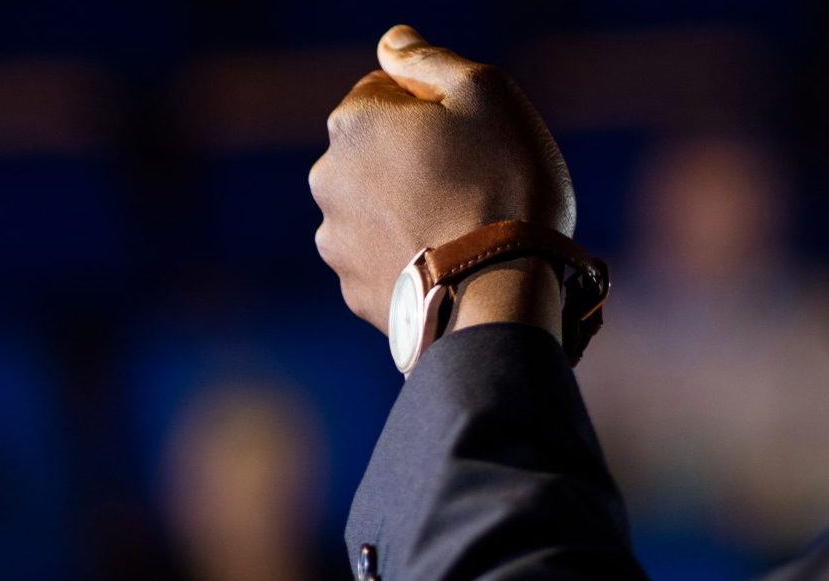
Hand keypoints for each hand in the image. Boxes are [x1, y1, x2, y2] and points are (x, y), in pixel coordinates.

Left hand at [310, 25, 574, 334]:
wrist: (500, 292)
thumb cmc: (502, 182)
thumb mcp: (485, 93)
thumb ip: (429, 60)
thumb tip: (392, 41)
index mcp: (352, 122)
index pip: (384, 89)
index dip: (430, 104)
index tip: (465, 132)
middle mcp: (326, 179)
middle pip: (373, 150)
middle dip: (410, 157)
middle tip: (467, 178)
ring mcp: (335, 240)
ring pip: (373, 206)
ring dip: (404, 206)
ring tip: (457, 223)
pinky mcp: (352, 290)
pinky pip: (380, 257)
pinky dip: (405, 254)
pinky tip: (444, 259)